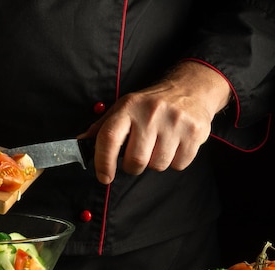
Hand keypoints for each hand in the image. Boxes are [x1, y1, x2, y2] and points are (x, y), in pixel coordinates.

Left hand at [81, 61, 231, 184]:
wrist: (191, 88)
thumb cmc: (150, 103)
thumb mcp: (124, 107)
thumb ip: (102, 126)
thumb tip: (80, 141)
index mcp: (129, 107)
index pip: (109, 138)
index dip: (103, 162)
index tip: (104, 177)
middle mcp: (151, 114)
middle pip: (136, 161)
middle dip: (133, 166)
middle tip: (136, 157)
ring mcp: (175, 123)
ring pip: (157, 165)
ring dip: (154, 163)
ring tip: (158, 146)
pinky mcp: (195, 133)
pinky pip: (178, 165)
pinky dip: (174, 162)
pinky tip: (174, 146)